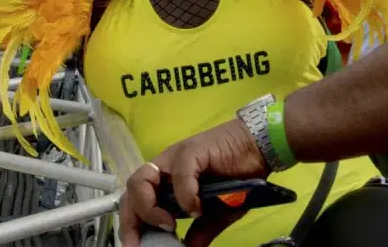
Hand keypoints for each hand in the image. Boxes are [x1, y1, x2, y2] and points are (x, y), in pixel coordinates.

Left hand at [119, 118, 267, 246]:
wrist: (257, 149)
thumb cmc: (236, 178)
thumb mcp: (216, 214)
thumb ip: (200, 232)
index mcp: (165, 184)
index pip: (136, 203)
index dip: (130, 226)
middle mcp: (164, 169)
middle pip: (131, 192)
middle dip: (131, 221)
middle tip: (139, 245)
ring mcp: (174, 158)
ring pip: (142, 179)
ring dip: (149, 207)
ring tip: (168, 225)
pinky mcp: (191, 150)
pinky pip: (179, 173)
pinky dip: (185, 195)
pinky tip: (196, 208)